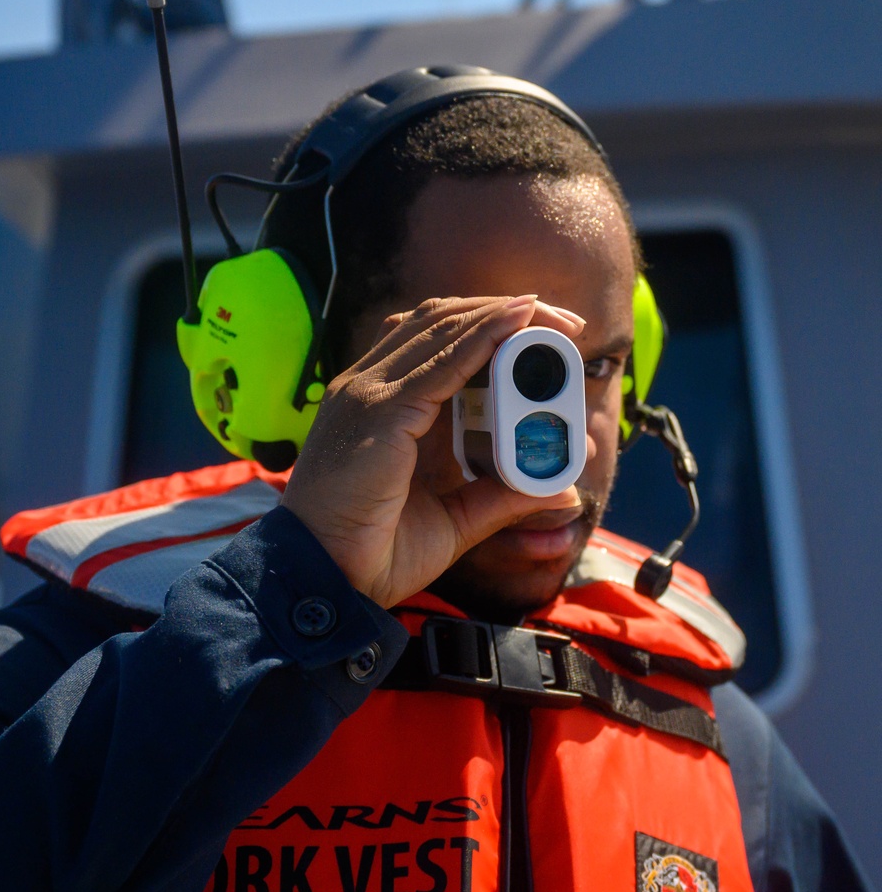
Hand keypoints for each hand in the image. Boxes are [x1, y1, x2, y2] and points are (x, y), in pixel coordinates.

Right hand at [282, 294, 587, 608]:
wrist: (325, 580)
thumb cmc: (373, 552)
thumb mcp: (454, 519)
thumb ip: (503, 497)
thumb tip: (563, 492)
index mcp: (383, 406)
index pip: (436, 341)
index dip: (490, 327)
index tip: (547, 338)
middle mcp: (370, 387)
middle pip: (442, 322)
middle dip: (506, 312)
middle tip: (566, 325)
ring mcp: (370, 393)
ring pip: (444, 328)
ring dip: (504, 316)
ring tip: (555, 320)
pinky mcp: (381, 410)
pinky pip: (442, 360)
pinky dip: (485, 336)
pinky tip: (520, 324)